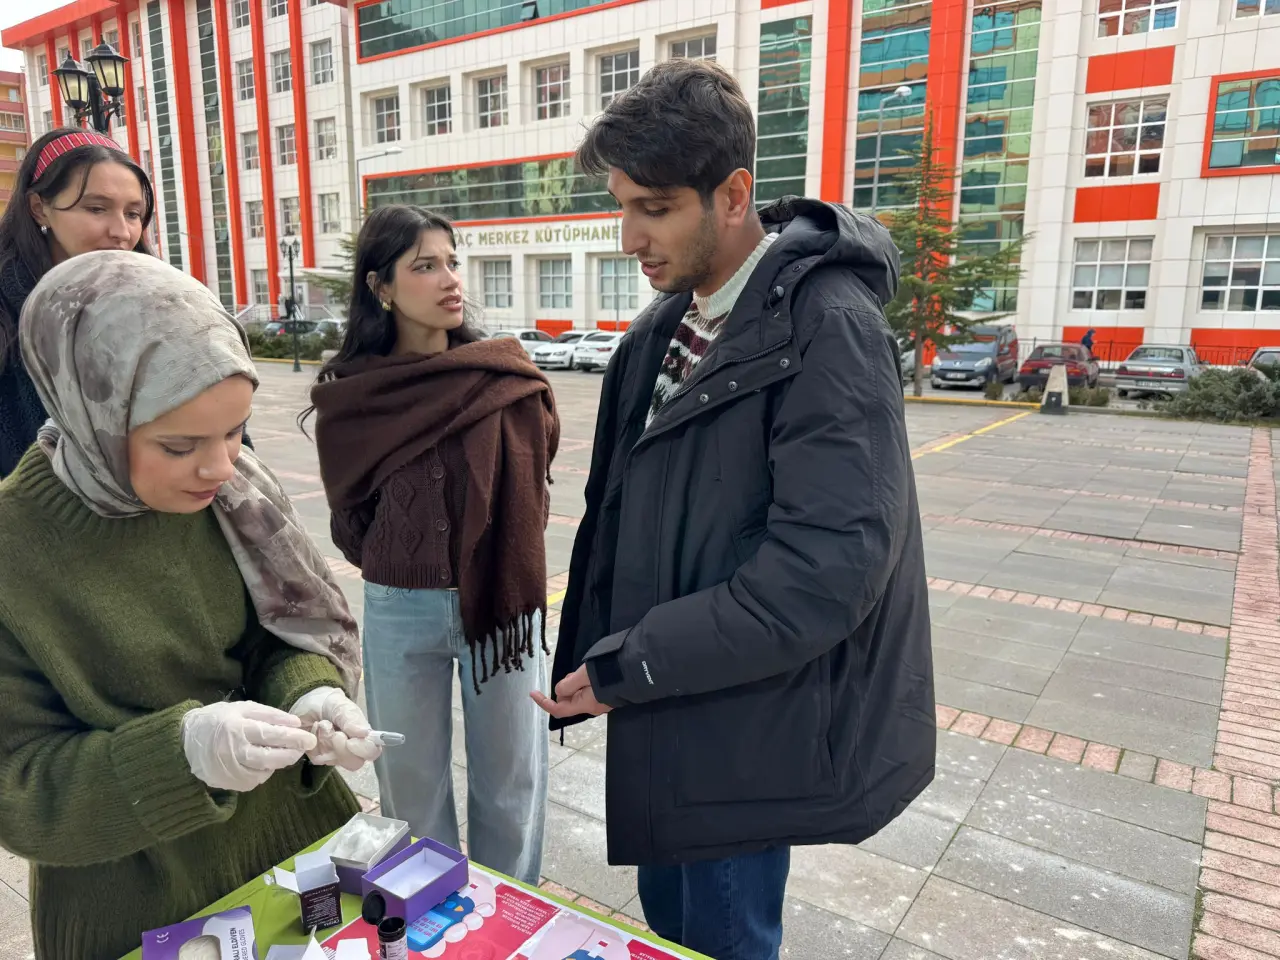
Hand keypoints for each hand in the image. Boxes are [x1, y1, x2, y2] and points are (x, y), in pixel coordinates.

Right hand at [182, 701, 317, 791]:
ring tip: (288, 753)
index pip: (270, 734)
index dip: (292, 737)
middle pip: (268, 756)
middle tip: (306, 747)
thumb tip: (294, 722)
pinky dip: (264, 772)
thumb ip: (268, 714)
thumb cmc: (218, 719)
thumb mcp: (241, 708)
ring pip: (263, 771)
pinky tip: (266, 763)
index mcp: (236, 727)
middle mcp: (231, 750)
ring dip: (280, 763)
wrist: (185, 740)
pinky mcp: (226, 782)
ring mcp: (228, 769)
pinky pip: (253, 780)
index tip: (309, 737)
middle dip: (291, 753)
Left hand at [290, 686, 381, 771]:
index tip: (350, 741)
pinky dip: (314, 740)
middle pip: (354, 762)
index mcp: (364, 736)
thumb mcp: (342, 706)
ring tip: (322, 723)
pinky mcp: (319, 757)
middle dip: (340, 746)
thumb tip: (365, 733)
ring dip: (325, 738)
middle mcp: (352, 750)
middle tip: (331, 727)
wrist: (309, 704)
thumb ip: (353, 719)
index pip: (372, 752)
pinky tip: (314, 729)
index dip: (363, 750)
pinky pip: (317, 757)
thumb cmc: (331, 704)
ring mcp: (335, 756)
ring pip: (333, 760)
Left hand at [531, 665, 611, 719]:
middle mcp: (592, 707)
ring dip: (576, 683)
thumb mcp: (583, 675)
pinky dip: (585, 683)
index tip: (532, 693)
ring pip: (579, 694)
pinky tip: (593, 673)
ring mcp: (601, 702)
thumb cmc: (609, 673)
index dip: (543, 702)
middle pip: (569, 700)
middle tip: (573, 674)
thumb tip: (559, 691)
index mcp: (585, 705)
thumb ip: (568, 684)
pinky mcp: (608, 695)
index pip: (558, 709)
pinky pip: (589, 691)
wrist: (639, 671)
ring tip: (585, 671)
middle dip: (565, 687)